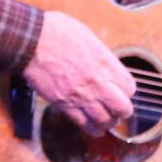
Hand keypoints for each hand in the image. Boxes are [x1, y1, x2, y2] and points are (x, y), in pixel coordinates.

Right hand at [22, 10, 136, 136]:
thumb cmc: (57, 32)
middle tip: (120, 111)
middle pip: (122, 108)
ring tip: (107, 120)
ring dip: (109, 122)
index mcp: (105, 62)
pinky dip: (92, 129)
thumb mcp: (88, 36)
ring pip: (105, 120)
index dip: (127, 91)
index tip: (122, 91)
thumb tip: (104, 62)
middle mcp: (97, 81)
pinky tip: (94, 128)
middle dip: (123, 111)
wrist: (31, 41)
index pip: (129, 87)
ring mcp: (81, 95)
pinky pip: (84, 124)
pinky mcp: (64, 104)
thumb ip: (100, 54)